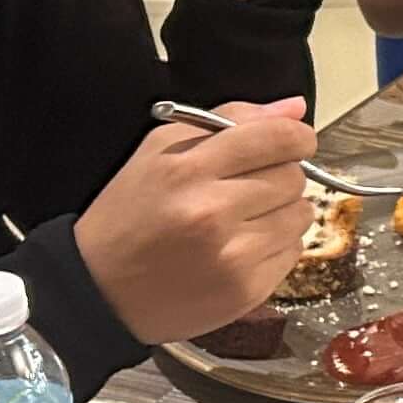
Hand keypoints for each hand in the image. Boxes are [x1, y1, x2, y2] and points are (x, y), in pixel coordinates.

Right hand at [72, 102, 315, 344]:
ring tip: (246, 218)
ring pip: (301, 215)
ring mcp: (233, 257)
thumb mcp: (160, 152)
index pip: (275, 138)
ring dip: (282, 211)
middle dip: (281, 175)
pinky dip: (277, 245)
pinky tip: (243, 246)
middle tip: (250, 187)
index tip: (295, 142)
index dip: (296, 137)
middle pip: (293, 177)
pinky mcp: (247, 291)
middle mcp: (213, 212)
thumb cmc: (132, 213)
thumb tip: (295, 109)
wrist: (101, 292)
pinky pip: (294, 252)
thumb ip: (228, 120)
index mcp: (188, 170)